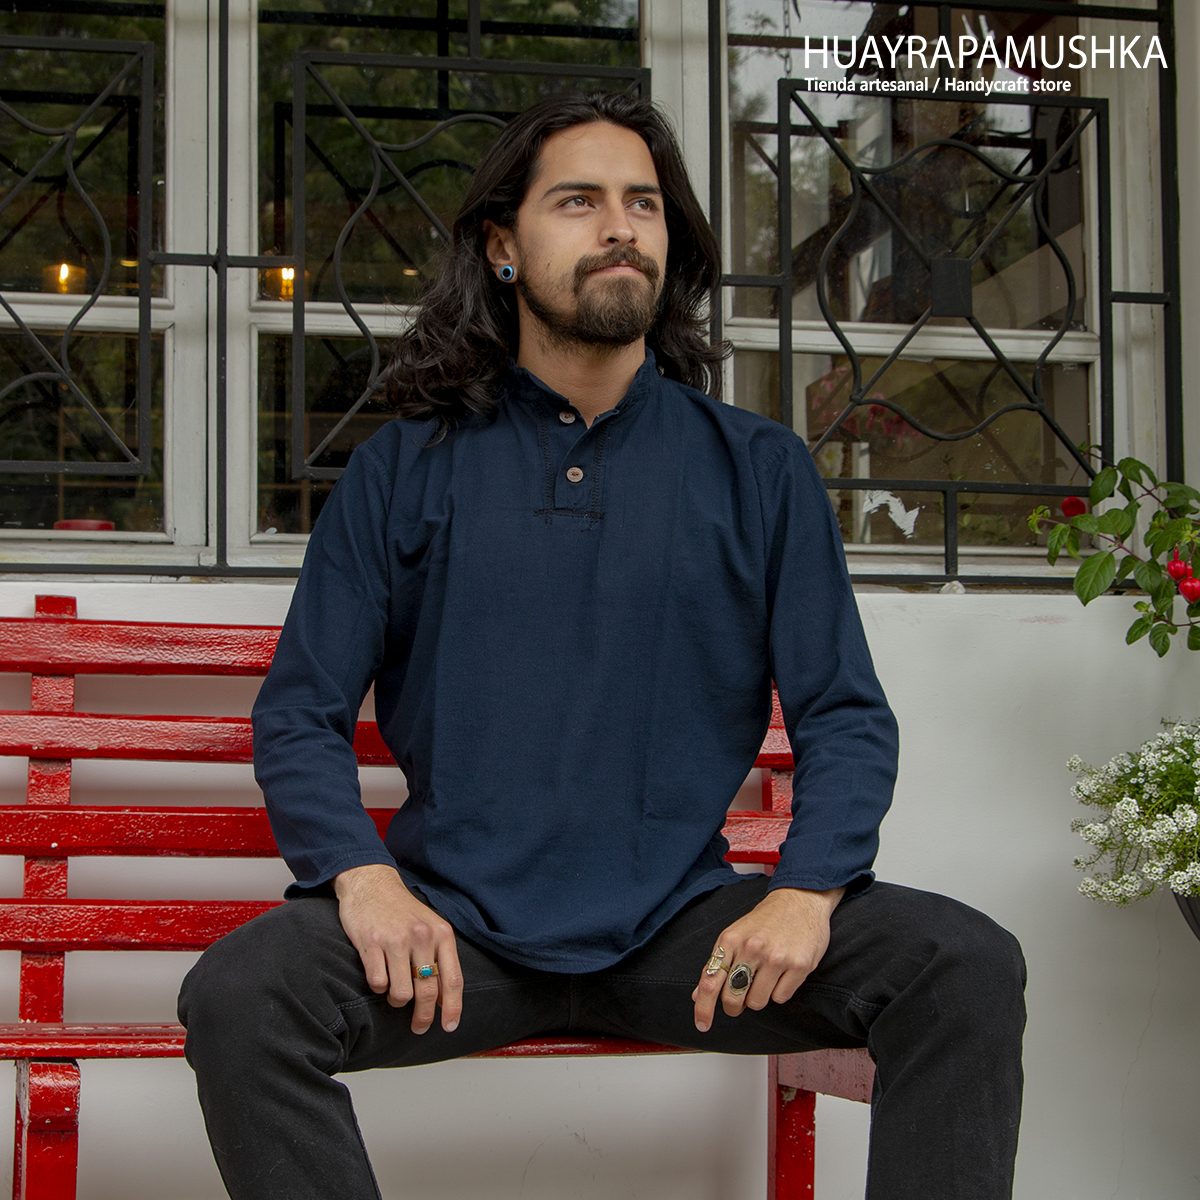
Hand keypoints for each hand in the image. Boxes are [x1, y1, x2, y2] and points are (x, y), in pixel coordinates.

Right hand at [333, 863, 462, 1034]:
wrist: (371, 882)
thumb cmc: (401, 910)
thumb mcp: (429, 926)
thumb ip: (439, 957)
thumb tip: (444, 999)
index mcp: (441, 933)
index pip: (453, 979)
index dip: (453, 1007)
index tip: (449, 1026)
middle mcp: (421, 936)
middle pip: (428, 991)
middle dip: (423, 1016)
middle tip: (418, 1028)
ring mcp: (396, 940)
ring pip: (402, 993)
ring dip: (397, 1000)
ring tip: (393, 991)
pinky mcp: (371, 943)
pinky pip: (378, 983)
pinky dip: (378, 987)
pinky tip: (378, 975)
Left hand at [691, 886, 843, 1032]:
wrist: (800, 899)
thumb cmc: (766, 920)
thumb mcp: (735, 934)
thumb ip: (717, 963)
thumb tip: (698, 994)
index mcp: (730, 939)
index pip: (710, 981)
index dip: (703, 1007)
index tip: (702, 1025)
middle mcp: (751, 948)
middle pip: (733, 998)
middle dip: (734, 1006)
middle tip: (739, 1001)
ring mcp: (776, 958)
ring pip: (757, 1002)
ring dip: (758, 997)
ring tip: (765, 977)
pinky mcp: (799, 965)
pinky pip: (781, 998)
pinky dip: (779, 992)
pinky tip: (782, 973)